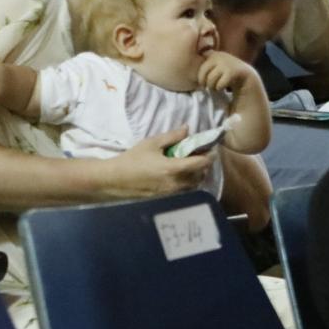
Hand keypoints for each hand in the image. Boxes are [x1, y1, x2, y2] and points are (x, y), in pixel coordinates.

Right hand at [97, 129, 214, 197]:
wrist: (116, 180)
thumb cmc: (133, 159)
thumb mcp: (152, 143)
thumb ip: (172, 136)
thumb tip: (188, 129)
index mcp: (173, 168)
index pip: (201, 163)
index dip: (210, 155)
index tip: (212, 148)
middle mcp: (176, 184)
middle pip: (200, 175)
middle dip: (204, 165)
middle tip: (200, 155)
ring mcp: (171, 194)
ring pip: (194, 185)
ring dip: (197, 175)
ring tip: (190, 165)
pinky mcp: (166, 199)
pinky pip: (184, 191)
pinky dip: (188, 183)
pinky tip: (179, 175)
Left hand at [196, 50, 255, 93]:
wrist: (247, 77)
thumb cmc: (226, 74)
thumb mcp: (215, 67)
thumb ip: (205, 67)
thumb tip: (189, 71)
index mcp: (213, 54)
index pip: (199, 66)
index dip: (200, 76)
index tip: (203, 82)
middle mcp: (219, 56)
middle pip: (202, 73)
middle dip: (204, 82)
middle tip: (209, 87)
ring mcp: (226, 63)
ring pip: (210, 79)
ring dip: (212, 87)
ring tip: (216, 87)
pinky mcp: (233, 71)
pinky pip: (219, 84)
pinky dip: (220, 88)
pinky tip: (224, 87)